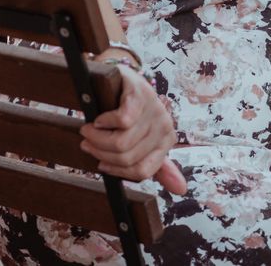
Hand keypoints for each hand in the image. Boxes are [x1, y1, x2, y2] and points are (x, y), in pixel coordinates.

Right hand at [79, 65, 186, 194]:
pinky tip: (99, 118)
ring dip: (97, 138)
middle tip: (89, 142)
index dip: (117, 171)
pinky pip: (121, 121)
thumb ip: (157, 165)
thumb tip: (181, 190)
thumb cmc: (132, 113)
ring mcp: (154, 110)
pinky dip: (103, 122)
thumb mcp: (145, 140)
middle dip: (101, 153)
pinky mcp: (140, 95)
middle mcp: (165, 126)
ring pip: (121, 143)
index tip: (102, 163)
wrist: (123, 79)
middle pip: (126, 158)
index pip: (142, 172)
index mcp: (167, 141)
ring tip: (90, 131)